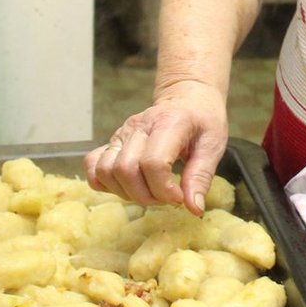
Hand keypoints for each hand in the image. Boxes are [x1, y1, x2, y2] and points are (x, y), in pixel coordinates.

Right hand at [84, 81, 228, 214]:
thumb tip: (193, 209)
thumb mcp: (213, 145)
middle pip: (125, 170)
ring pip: (106, 171)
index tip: (179, 197)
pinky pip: (92, 164)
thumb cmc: (202, 120)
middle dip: (146, 196)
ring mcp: (122, 132)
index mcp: (168, 123)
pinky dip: (103, 182)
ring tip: (150, 192)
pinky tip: (127, 186)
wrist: (187, 97)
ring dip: (126, 193)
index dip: (164, 189)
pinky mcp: (113, 140)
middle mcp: (139, 126)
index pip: (152, 163)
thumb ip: (201, 177)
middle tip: (166, 198)